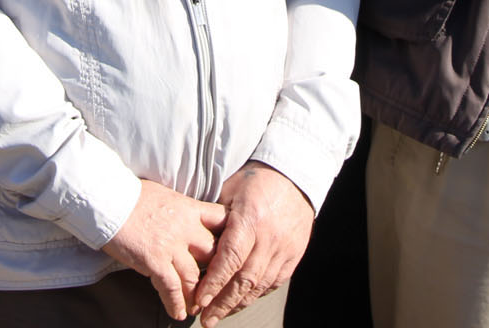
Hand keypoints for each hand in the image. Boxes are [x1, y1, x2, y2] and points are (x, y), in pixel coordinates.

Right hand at [103, 179, 226, 319]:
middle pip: (213, 254)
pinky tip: (178, 313)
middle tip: (214, 288)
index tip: (232, 251)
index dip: (230, 236)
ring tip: (196, 306)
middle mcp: (185, 227)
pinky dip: (176, 303)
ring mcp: (171, 245)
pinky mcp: (154, 260)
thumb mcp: (164, 195)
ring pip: (194, 277)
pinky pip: (172, 288)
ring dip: (196, 296)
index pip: (222, 220)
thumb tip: (185, 217)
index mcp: (189, 208)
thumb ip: (180, 209)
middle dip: (215, 274)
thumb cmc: (129, 194)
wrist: (106, 199)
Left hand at [193, 161, 313, 324]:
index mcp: (250, 219)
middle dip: (223, 303)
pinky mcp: (294, 254)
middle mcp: (269, 237)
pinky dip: (256, 294)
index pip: (230, 259)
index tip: (199, 300)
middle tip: (206, 319)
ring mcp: (284, 248)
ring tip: (220, 314)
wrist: (294, 176)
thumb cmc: (255, 180)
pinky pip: (274, 281)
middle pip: (244, 280)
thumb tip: (194, 243)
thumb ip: (215, 218)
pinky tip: (242, 301)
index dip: (214, 283)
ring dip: (238, 303)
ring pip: (259, 285)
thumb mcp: (230, 190)